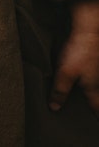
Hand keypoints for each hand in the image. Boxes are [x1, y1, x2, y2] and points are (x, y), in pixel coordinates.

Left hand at [49, 0, 98, 115]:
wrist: (90, 29)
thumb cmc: (78, 52)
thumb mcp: (64, 74)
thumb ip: (59, 91)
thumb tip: (55, 108)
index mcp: (93, 87)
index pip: (97, 106)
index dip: (96, 114)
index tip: (96, 121)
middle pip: (98, 94)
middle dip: (96, 102)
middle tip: (94, 110)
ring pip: (97, 83)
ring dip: (94, 88)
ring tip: (89, 93)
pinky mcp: (96, 57)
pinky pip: (95, 71)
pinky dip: (91, 75)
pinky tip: (86, 72)